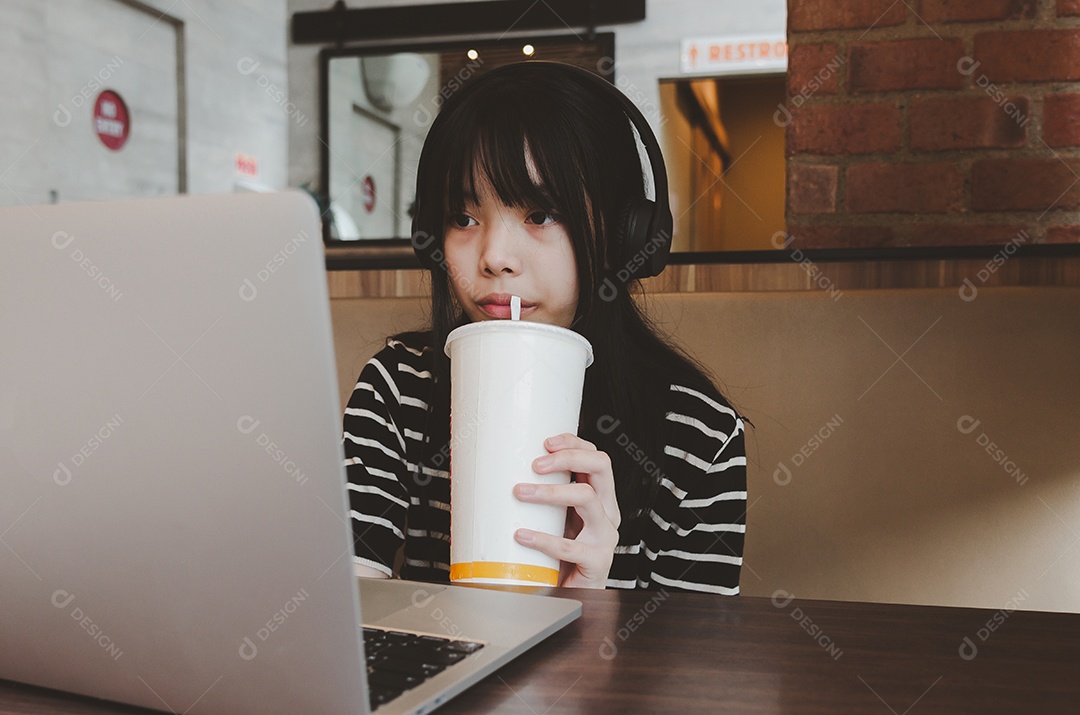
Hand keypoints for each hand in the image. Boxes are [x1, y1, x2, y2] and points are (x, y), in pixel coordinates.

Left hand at [513, 433, 620, 588]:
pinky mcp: (598, 561)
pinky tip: (522, 536)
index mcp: (599, 497)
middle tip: (535, 465)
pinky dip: (544, 538)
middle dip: (568, 457)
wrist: (570, 594)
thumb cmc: (560, 554)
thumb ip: (544, 497)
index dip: (574, 443)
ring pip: (587, 497)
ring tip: (520, 493)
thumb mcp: (555, 519)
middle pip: (601, 466)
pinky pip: (572, 546)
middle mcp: (607, 511)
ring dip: (550, 491)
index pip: (596, 457)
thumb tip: (501, 473)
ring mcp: (606, 536)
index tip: (545, 442)